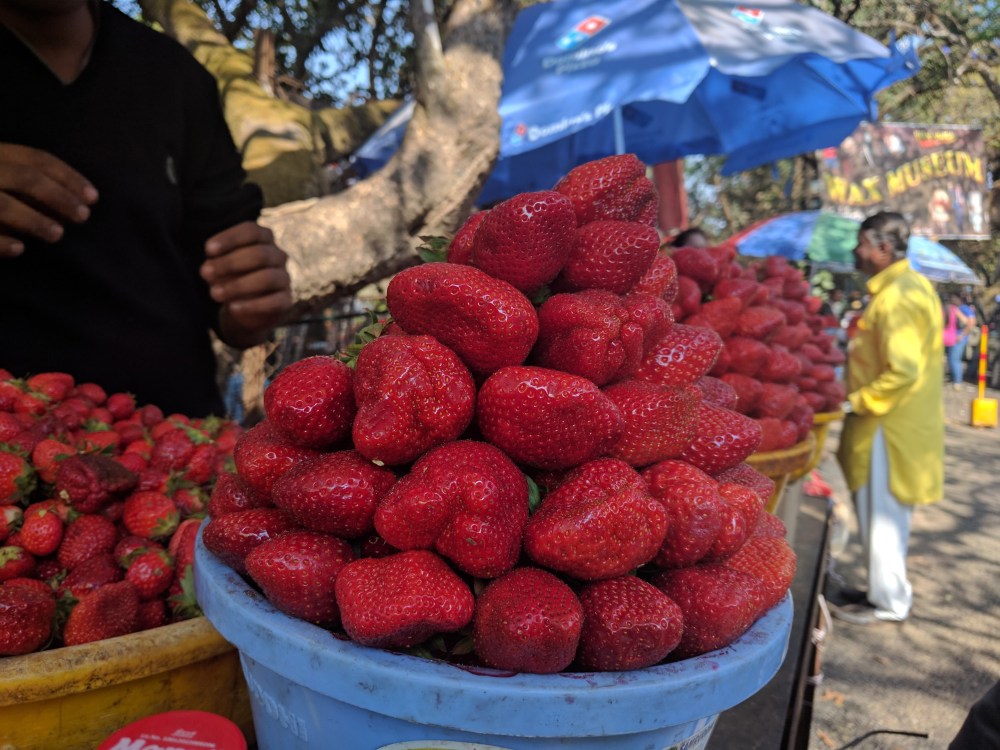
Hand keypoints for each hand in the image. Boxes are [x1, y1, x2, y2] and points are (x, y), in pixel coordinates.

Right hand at [0, 144, 98, 256]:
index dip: (69, 177)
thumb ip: (27, 183)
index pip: (37, 159)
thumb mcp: (3, 176)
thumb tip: (73, 202)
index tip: (94, 197)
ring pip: (2, 205)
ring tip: (57, 234)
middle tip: (83, 216)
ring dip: (33, 219)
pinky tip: (19, 249)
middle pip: (25, 178)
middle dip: (59, 197)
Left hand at [200, 221, 292, 347]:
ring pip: (267, 278)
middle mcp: (277, 255)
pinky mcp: (286, 300)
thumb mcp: (220, 267)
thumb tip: (208, 270)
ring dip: (238, 286)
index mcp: (263, 239)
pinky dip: (252, 305)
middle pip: (259, 254)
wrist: (245, 309)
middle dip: (230, 263)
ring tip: (214, 293)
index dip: (230, 239)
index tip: (208, 250)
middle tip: (205, 273)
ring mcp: (284, 278)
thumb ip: (215, 265)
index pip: (251, 231)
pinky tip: (233, 308)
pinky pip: (274, 302)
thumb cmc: (232, 278)